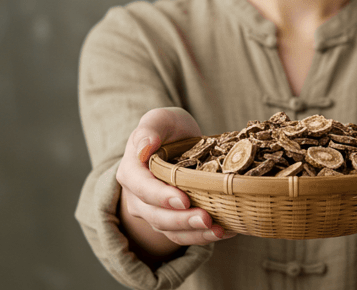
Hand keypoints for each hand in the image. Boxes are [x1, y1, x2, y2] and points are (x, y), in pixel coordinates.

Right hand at [116, 108, 235, 260]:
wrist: (178, 142)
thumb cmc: (168, 129)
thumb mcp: (160, 119)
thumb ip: (149, 129)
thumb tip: (145, 147)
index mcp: (131, 171)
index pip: (142, 188)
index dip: (160, 196)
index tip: (183, 200)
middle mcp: (138, 197)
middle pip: (155, 215)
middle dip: (181, 220)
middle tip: (206, 218)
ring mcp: (154, 212)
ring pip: (170, 231)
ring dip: (194, 233)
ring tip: (219, 230)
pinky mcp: (172, 221)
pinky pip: (184, 236)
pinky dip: (203, 236)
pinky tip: (226, 231)